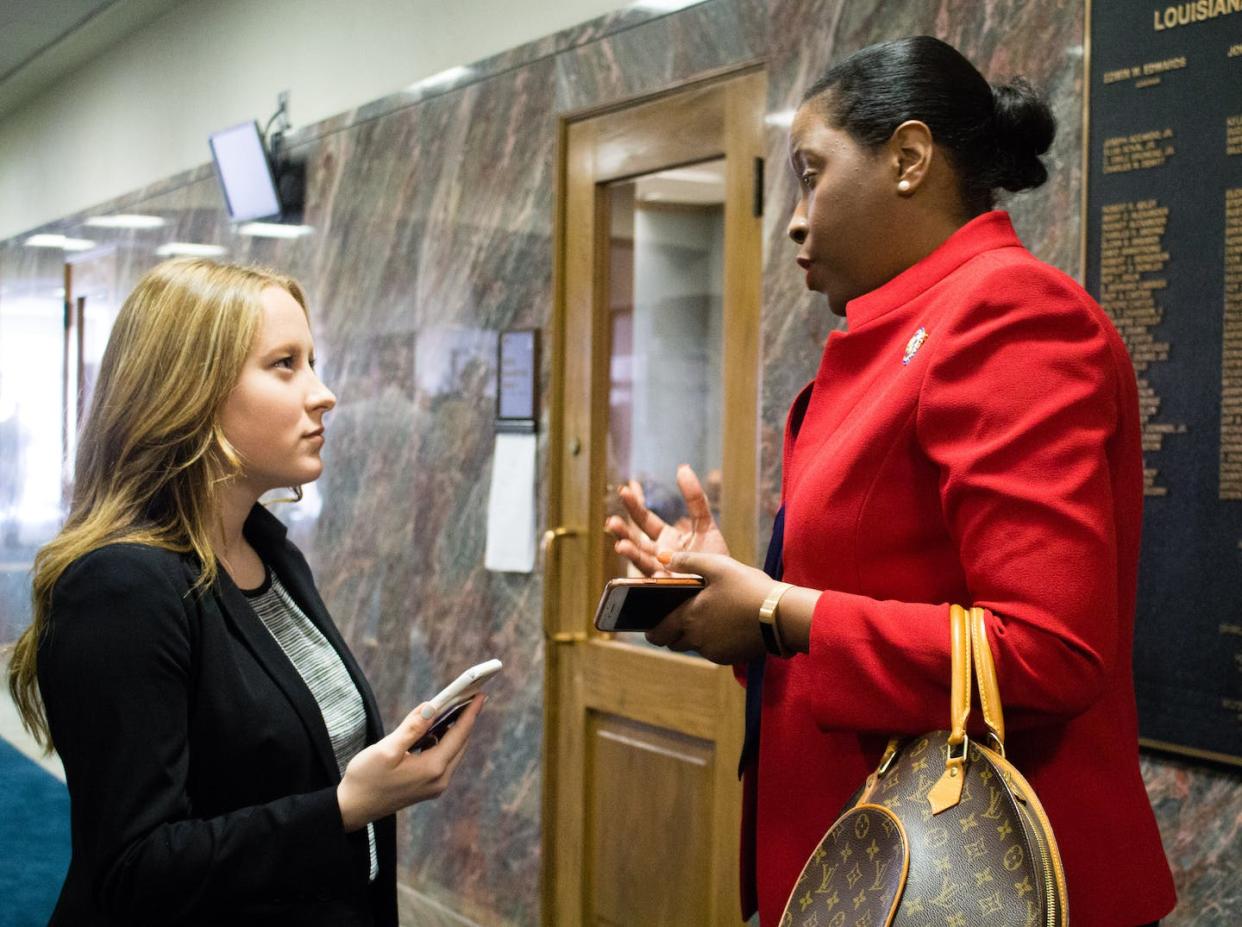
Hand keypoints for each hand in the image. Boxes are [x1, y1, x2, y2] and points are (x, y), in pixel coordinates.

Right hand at [336, 694, 484, 831]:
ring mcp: (435, 786)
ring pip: (452, 752)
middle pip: (460, 743)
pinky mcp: (427, 787)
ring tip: (453, 708)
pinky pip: (442, 759)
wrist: (352, 809)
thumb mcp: (386, 749)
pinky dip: (442, 742)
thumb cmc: (366, 778)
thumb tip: (431, 706)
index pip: (459, 735)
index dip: (470, 713)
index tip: (481, 694)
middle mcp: (439, 780)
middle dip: (465, 719)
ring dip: (453, 731)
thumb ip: (412, 728)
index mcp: (432, 769)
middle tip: (469, 696)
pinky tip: (433, 731)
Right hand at [605, 464, 729, 575]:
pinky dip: (648, 575)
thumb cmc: (716, 556)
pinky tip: (648, 571)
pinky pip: (654, 581)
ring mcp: (661, 572)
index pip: (645, 520)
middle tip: (611, 521)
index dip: (634, 506)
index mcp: (666, 539)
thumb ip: (695, 498)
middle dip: (623, 532)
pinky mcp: (667, 588)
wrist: (729, 583)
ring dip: (630, 553)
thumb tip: (682, 468)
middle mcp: (659, 555)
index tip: (624, 491)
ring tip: (620, 545)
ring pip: (640, 561)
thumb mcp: (706, 523)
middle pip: (635, 541)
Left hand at [643, 550, 776, 664]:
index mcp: (689, 617)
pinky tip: (724, 627)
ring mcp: (713, 651)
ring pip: (693, 647)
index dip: (651, 631)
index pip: (658, 632)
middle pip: (672, 643)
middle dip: (669, 636)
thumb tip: (662, 556)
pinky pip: (712, 652)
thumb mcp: (717, 566)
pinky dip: (712, 643)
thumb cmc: (747, 586)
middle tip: (673, 624)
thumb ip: (688, 561)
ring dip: (692, 638)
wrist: (780, 615)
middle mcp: (697, 638)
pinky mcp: (729, 658)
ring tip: (702, 621)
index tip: (648, 628)